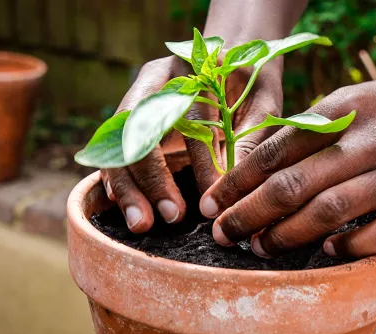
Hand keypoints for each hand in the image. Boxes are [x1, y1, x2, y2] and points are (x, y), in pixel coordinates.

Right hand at [102, 56, 282, 231]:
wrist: (233, 68)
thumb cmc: (251, 88)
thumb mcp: (261, 107)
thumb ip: (248, 140)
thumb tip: (233, 187)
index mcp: (189, 69)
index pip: (189, 117)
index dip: (199, 160)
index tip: (211, 198)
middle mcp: (154, 84)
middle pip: (138, 129)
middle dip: (151, 177)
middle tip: (170, 216)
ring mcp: (136, 106)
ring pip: (118, 145)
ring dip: (128, 187)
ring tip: (142, 223)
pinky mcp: (130, 129)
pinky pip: (114, 156)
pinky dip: (118, 183)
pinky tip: (128, 208)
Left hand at [200, 78, 375, 257]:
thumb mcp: (356, 101)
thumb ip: (311, 128)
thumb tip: (256, 159)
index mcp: (347, 109)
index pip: (279, 148)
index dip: (240, 181)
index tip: (213, 204)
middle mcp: (373, 140)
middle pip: (297, 182)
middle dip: (251, 212)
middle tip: (224, 234)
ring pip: (333, 208)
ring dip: (290, 233)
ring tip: (261, 247)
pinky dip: (351, 244)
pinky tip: (327, 250)